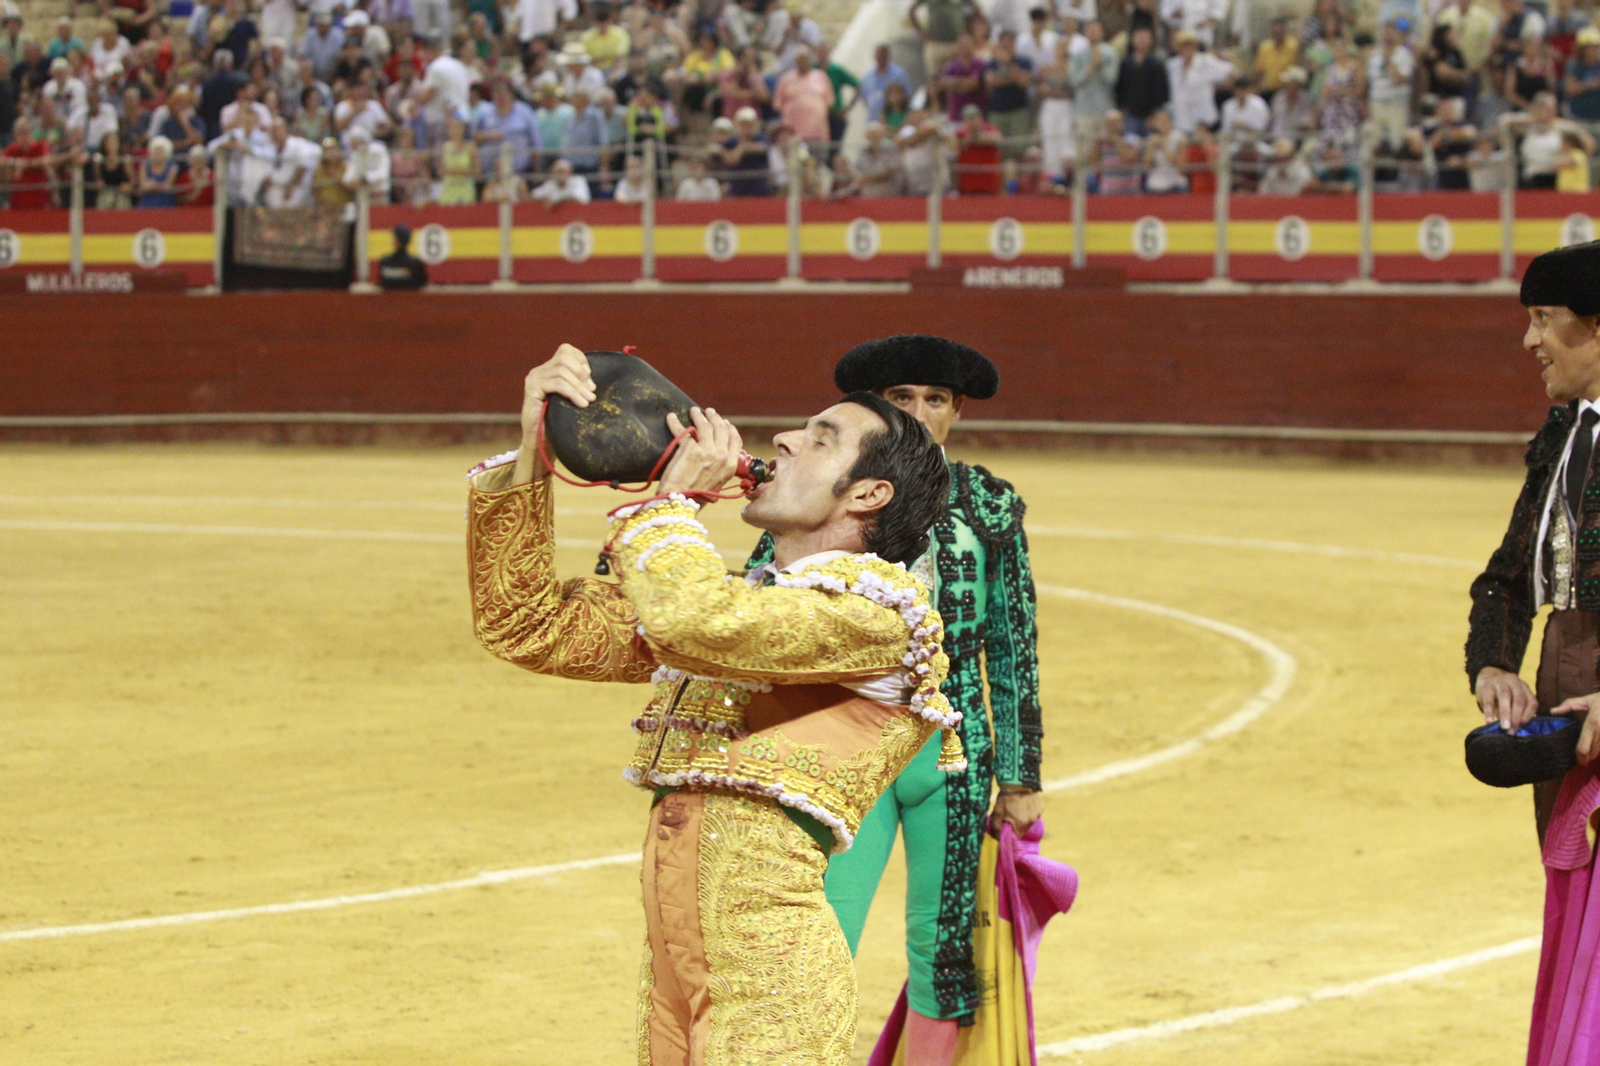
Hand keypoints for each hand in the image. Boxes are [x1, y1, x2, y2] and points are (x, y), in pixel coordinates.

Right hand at [509, 343, 595, 484]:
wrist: (540, 442)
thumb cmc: (558, 422)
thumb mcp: (571, 400)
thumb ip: (578, 386)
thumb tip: (593, 382)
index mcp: (549, 369)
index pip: (566, 350)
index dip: (581, 361)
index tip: (591, 381)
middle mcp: (539, 371)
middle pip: (564, 358)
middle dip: (582, 374)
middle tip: (592, 392)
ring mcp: (534, 379)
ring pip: (561, 371)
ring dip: (579, 386)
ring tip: (589, 400)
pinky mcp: (532, 390)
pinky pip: (556, 384)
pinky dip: (571, 392)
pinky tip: (580, 404)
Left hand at [658, 406, 740, 496]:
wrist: (680, 503)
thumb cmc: (696, 498)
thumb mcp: (717, 483)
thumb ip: (719, 467)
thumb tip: (714, 455)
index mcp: (731, 466)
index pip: (735, 440)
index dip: (729, 429)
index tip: (724, 423)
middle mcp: (722, 456)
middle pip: (721, 429)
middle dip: (715, 418)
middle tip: (709, 412)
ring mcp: (707, 450)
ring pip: (705, 425)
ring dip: (699, 415)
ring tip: (694, 411)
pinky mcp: (690, 448)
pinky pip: (683, 430)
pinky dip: (674, 422)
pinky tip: (671, 417)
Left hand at [990, 788, 1044, 834]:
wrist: (1018, 780)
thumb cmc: (1006, 797)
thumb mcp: (997, 812)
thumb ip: (996, 827)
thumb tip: (997, 838)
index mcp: (1020, 824)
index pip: (1017, 837)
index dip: (1011, 834)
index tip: (1007, 828)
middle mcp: (1031, 821)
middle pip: (1023, 830)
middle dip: (1017, 826)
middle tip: (1011, 816)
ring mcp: (1037, 814)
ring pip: (1030, 822)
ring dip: (1024, 819)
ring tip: (1018, 808)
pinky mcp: (1041, 807)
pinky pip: (1035, 814)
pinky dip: (1030, 811)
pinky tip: (1025, 804)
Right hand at [1476, 665, 1536, 732]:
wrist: (1486, 676)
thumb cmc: (1502, 694)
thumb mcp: (1512, 699)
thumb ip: (1516, 712)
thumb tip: (1515, 730)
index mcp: (1524, 687)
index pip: (1531, 702)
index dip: (1528, 715)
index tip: (1522, 727)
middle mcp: (1514, 682)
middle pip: (1519, 699)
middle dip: (1517, 716)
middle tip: (1513, 730)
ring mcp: (1500, 682)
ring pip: (1505, 697)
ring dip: (1506, 714)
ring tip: (1505, 727)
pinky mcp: (1486, 686)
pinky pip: (1488, 700)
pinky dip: (1489, 712)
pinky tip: (1489, 721)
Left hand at [1553, 693, 1599, 763]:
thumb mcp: (1587, 700)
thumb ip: (1569, 705)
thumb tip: (1552, 711)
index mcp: (1592, 724)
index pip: (1583, 747)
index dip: (1580, 757)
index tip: (1580, 761)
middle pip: (1593, 753)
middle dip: (1588, 758)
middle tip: (1583, 760)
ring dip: (1596, 755)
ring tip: (1590, 756)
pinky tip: (1598, 749)